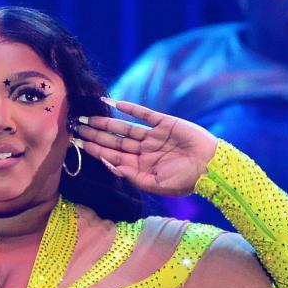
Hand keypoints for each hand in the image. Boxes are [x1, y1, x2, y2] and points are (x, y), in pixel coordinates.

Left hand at [74, 98, 218, 195]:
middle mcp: (144, 150)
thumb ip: (133, 176)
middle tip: (77, 128)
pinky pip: (144, 114)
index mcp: (141, 166)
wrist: (211, 167)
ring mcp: (154, 136)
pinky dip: (130, 108)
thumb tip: (110, 165)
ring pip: (125, 128)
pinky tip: (114, 103)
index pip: (114, 156)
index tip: (80, 144)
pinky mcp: (165, 123)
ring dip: (107, 123)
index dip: (97, 150)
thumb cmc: (185, 181)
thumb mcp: (156, 185)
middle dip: (96, 135)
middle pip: (115, 141)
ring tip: (89, 118)